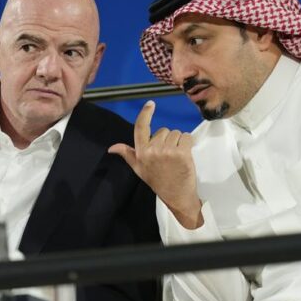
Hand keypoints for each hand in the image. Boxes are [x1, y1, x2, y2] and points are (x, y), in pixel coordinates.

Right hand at [108, 101, 202, 227]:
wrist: (176, 196)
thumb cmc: (158, 181)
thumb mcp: (139, 169)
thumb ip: (127, 154)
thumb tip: (112, 148)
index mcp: (141, 153)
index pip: (140, 128)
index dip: (145, 114)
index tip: (150, 104)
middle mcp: (152, 150)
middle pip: (163, 130)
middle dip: (167, 139)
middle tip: (168, 156)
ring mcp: (167, 151)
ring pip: (176, 133)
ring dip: (178, 142)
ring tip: (176, 158)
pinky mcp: (182, 153)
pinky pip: (186, 137)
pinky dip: (188, 143)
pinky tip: (185, 155)